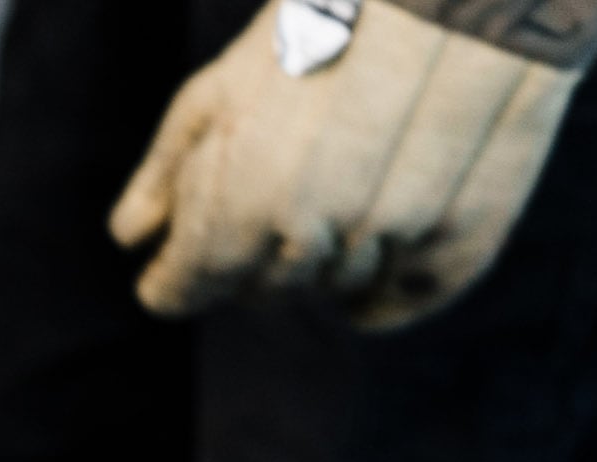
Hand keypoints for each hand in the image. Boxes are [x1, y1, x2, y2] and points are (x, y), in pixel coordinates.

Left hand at [108, 0, 578, 329]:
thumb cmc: (317, 18)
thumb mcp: (215, 87)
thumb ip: (166, 173)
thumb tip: (132, 240)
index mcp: (243, 199)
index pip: (188, 285)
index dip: (170, 286)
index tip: (165, 283)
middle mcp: (318, 228)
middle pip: (262, 293)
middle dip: (243, 271)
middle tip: (248, 230)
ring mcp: (394, 235)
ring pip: (333, 293)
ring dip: (315, 273)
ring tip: (315, 220)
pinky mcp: (465, 229)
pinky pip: (409, 298)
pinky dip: (382, 299)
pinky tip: (364, 286)